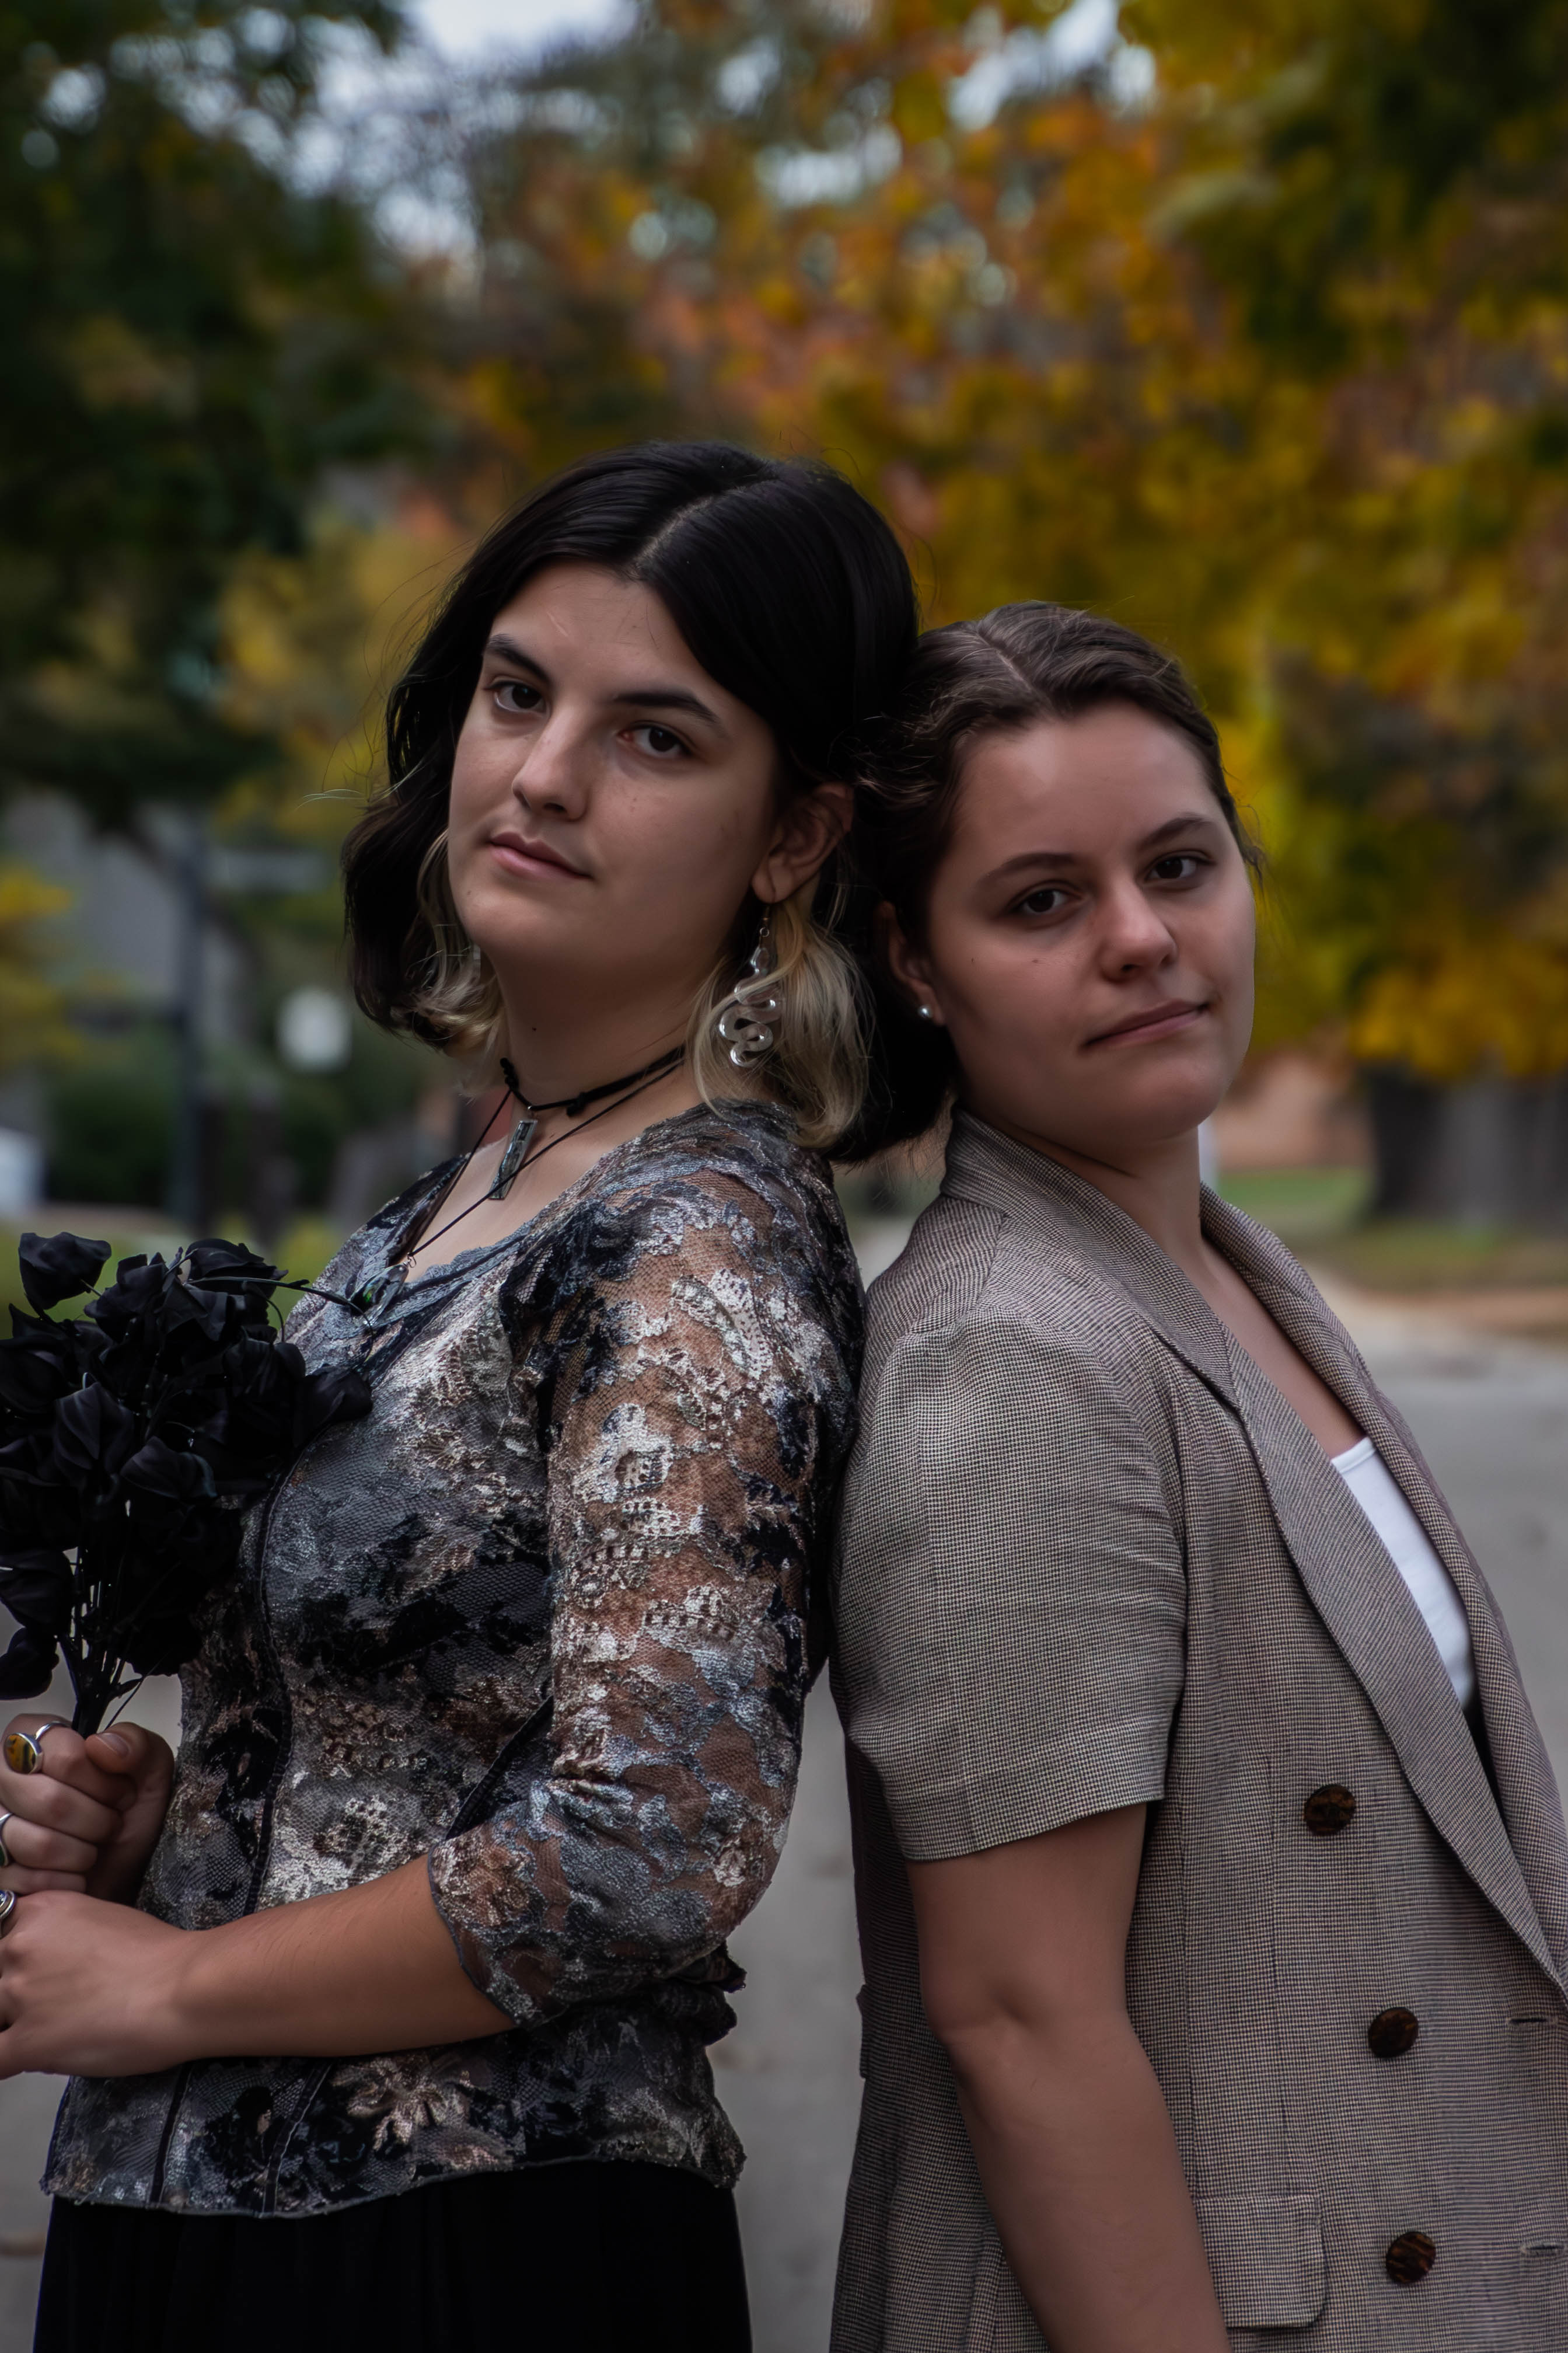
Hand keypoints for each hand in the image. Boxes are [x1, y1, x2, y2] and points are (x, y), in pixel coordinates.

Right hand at [0, 1715, 174, 1904]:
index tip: (120, 1792)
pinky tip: (76, 1872)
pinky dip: (66, 1882)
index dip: (103, 1782)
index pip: (66, 1757)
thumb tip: (102, 1746)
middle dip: (97, 1820)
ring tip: (93, 1847)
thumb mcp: (149, 1769)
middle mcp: (2, 1777)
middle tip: (111, 1823)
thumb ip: (136, 1744)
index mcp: (32, 1739)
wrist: (120, 1869)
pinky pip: (28, 1881)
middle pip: (50, 1802)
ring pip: (37, 1844)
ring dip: (82, 1853)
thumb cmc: (126, 1814)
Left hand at [0, 1890, 194, 2077]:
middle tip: (49, 2005)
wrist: (183, 1988)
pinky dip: (6, 2062)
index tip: (29, 1973)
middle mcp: (21, 1947)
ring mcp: (20, 1995)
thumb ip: (64, 1936)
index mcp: (41, 1911)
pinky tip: (29, 2059)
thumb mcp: (104, 1919)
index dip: (12, 1959)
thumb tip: (54, 1964)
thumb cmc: (161, 1956)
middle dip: (13, 1994)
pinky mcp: (27, 2042)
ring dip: (12, 2027)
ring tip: (46, 2033)